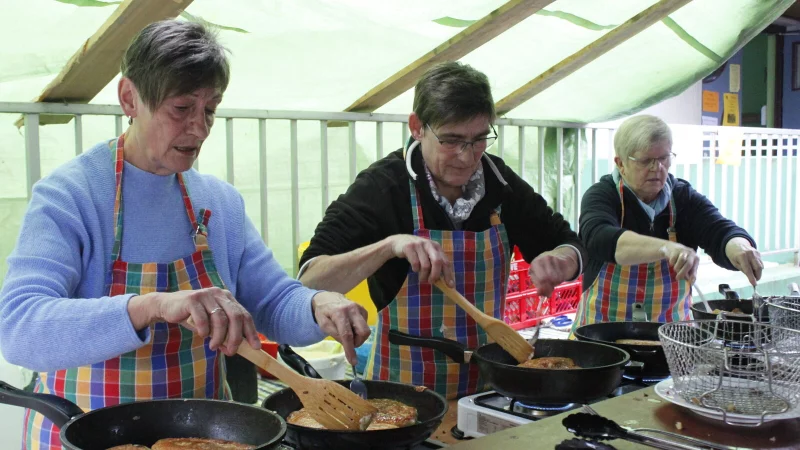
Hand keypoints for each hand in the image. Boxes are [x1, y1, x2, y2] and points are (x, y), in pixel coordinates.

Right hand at [130, 287, 259, 355]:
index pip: (245, 315)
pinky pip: (203, 318)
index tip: (256, 347)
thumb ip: (223, 332)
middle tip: (231, 352)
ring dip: (219, 337)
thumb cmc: (193, 317)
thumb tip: (234, 349)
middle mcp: (219, 294)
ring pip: (220, 319)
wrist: (167, 306)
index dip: (251, 332)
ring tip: (214, 347)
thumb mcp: (211, 324)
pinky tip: (202, 335)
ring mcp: (206, 295)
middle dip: (235, 337)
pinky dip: (204, 330)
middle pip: (235, 317)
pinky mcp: (193, 299)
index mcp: (228, 298)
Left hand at [311, 292, 370, 365]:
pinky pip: (365, 325)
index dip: (350, 349)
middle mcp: (352, 309)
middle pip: (363, 332)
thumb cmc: (324, 312)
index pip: (347, 334)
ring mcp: (360, 308)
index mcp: (339, 313)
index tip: (353, 361)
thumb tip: (346, 344)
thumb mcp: (323, 324)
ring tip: (348, 334)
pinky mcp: (364, 310)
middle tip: (349, 343)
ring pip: (366, 330)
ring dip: (358, 337)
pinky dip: (359, 330)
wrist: (328, 298)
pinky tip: (351, 326)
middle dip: (358, 342)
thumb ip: (334, 334)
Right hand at [386, 234, 454, 286]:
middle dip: (435, 275)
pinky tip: (414, 269)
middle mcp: (429, 244)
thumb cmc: (416, 252)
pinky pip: (415, 263)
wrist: (398, 242)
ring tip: (421, 278)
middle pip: (437, 262)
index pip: (445, 262)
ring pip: (425, 265)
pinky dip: (415, 269)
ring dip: (423, 275)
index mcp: (436, 247)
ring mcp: (419, 245)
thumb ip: (435, 265)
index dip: (448, 274)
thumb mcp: (427, 255)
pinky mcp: (409, 247)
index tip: (450, 285)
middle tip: (431, 282)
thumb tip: (444, 282)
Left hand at [528, 247, 578, 296]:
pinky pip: (562, 275)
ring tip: (553, 282)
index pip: (538, 279)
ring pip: (555, 278)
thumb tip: (541, 294)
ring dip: (554, 284)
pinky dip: (560, 280)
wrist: (559, 256)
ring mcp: (553, 259)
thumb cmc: (545, 267)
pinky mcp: (562, 261)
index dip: (541, 288)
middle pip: (547, 278)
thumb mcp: (538, 274)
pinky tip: (558, 277)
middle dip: (548, 288)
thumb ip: (539, 285)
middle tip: (549, 292)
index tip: (542, 294)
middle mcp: (543, 259)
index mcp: (535, 263)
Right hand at [660, 242, 699, 283]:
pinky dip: (672, 263)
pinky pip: (673, 259)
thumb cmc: (681, 259)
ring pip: (681, 260)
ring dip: (677, 267)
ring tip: (675, 269)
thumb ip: (690, 272)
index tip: (690, 282)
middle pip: (688, 264)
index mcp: (696, 258)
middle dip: (683, 272)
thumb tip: (691, 281)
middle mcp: (691, 253)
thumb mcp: (687, 265)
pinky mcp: (675, 250)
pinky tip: (672, 262)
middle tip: (677, 278)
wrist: (672, 248)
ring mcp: (683, 251)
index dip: (693, 275)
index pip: (695, 268)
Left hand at [725, 237, 761, 286]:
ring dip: (758, 272)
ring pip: (761, 266)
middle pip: (758, 267)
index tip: (754, 284)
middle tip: (755, 280)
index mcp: (742, 256)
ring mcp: (755, 253)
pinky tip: (754, 268)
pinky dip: (758, 267)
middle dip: (757, 276)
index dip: (751, 277)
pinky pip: (760, 263)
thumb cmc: (734, 255)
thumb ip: (743, 269)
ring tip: (753, 274)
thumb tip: (751, 277)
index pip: (748, 269)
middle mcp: (750, 254)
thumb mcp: (735, 263)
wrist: (737, 245)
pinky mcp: (758, 253)